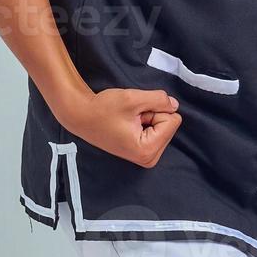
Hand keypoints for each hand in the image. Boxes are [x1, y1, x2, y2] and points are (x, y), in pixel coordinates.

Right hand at [56, 87, 182, 168]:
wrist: (82, 116)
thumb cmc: (103, 109)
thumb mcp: (133, 98)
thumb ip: (159, 100)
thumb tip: (174, 105)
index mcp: (147, 150)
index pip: (173, 120)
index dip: (155, 110)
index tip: (134, 115)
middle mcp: (148, 158)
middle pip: (170, 124)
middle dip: (152, 115)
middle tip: (130, 117)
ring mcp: (145, 157)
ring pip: (164, 125)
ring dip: (148, 117)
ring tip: (128, 120)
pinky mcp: (142, 151)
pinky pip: (156, 129)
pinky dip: (145, 122)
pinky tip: (128, 124)